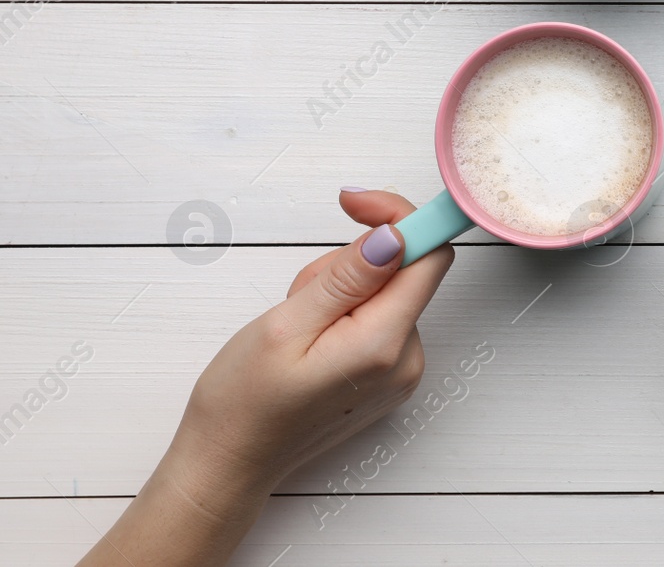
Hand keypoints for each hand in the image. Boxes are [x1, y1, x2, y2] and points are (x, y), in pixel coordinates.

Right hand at [79, 190, 453, 566]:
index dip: (398, 217)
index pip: (430, 256)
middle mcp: (407, 358)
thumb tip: (396, 236)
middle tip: (298, 295)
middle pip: (403, 271)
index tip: (354, 204)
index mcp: (385, 343)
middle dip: (350, 263)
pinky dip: (344, 315)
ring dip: (341, 290)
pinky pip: (378, 320)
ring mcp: (401, 371)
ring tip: (296, 326)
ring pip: (385, 293)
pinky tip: (308, 342)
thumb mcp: (285, 325)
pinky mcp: (388, 376)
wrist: (227, 464)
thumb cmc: (243, 402)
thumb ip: (347, 277)